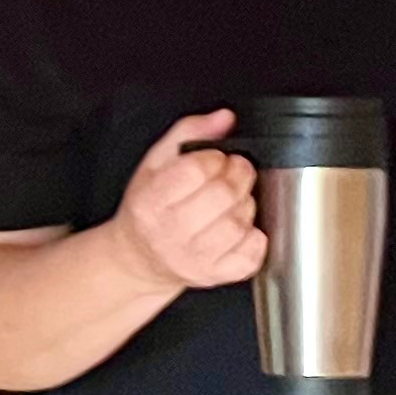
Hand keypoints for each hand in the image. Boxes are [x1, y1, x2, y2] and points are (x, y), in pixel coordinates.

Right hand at [109, 109, 266, 292]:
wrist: (140, 258)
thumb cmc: (149, 209)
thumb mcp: (156, 163)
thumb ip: (190, 133)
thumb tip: (224, 118)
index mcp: (150, 201)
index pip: (195, 170)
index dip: (215, 158)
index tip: (215, 159)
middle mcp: (169, 233)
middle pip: (222, 195)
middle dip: (238, 176)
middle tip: (234, 174)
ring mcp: (193, 259)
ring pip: (239, 223)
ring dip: (245, 206)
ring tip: (233, 202)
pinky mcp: (213, 276)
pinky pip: (252, 254)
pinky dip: (255, 237)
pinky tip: (240, 229)